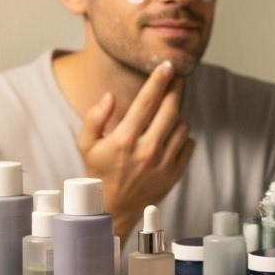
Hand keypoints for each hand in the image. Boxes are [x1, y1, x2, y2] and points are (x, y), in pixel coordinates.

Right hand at [77, 61, 193, 237]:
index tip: (167, 65)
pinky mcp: (175, 173)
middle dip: (175, 89)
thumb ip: (94, 118)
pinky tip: (170, 134)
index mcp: (124, 140)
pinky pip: (188, 143)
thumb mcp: (86, 145)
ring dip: (177, 114)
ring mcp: (164, 163)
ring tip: (167, 112)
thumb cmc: (99, 172)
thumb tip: (109, 96)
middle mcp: (147, 150)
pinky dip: (182, 134)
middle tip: (178, 77)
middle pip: (170, 109)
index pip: (146, 102)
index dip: (159, 80)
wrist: (114, 208)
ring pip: (181, 125)